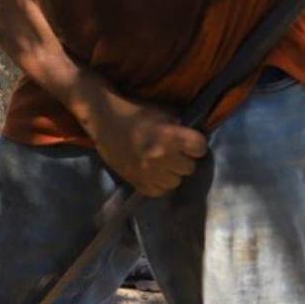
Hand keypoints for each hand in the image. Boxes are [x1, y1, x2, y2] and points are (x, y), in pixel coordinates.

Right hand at [82, 90, 205, 196]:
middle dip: (183, 159)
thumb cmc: (135, 112)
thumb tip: (193, 140)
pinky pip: (158, 191)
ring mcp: (149, 172)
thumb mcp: (163, 113)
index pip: (200, 148)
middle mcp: (162, 157)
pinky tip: (152, 172)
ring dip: (171, 173)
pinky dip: (157, 183)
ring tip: (161, 163)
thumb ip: (180, 128)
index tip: (189, 142)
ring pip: (175, 182)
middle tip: (172, 152)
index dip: (195, 145)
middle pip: (189, 168)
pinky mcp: (136, 181)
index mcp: (170, 137)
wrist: (104, 119)